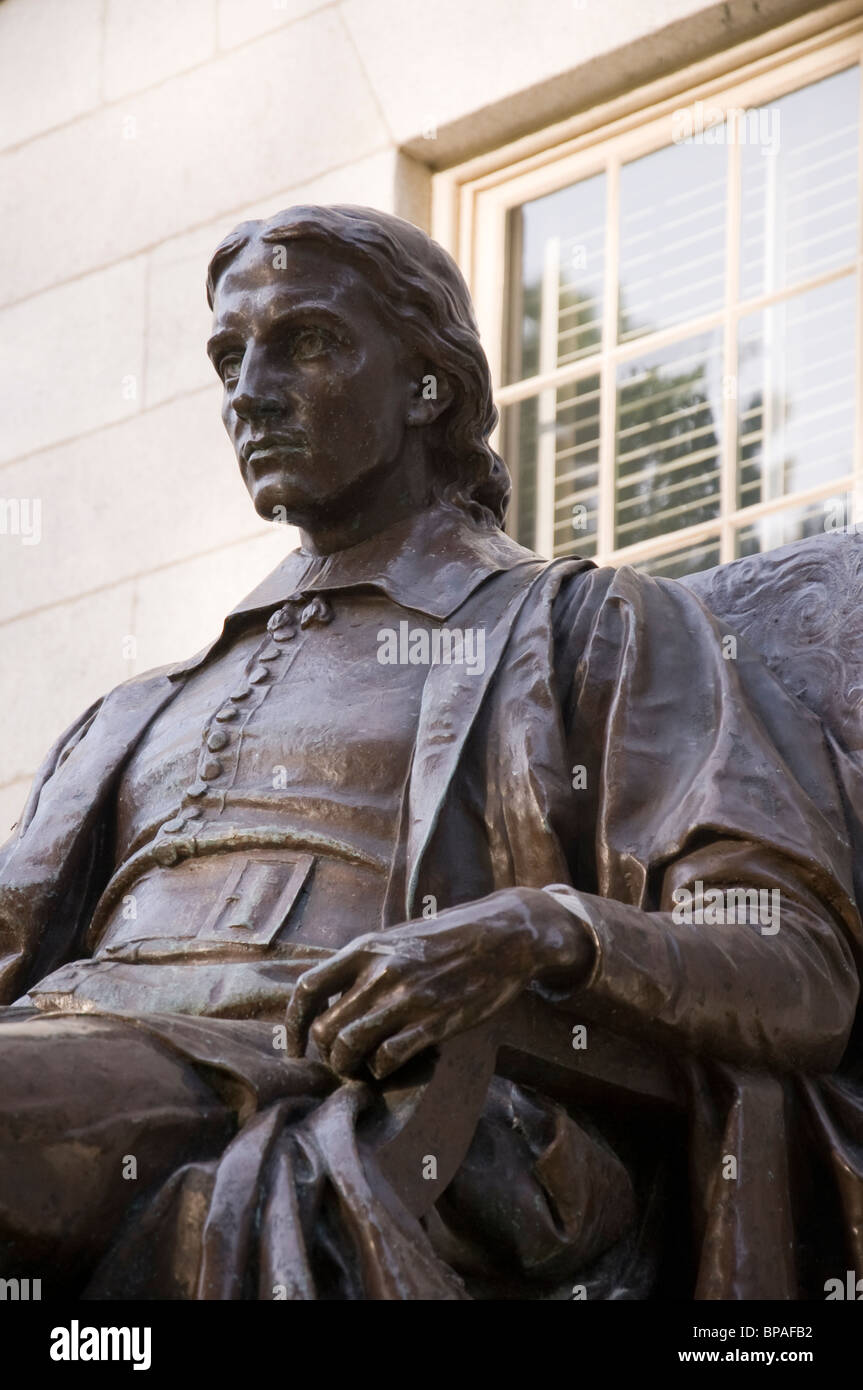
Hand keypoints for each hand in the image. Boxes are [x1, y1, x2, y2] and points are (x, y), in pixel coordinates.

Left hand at [283, 886, 592, 1078]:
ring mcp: (406, 999)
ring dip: (349, 1067)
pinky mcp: (434, 1023)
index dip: (293, 1025)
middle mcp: (380, 973)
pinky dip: (382, 1071)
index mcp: (366, 948)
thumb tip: (330, 995)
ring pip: (350, 1048)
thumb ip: (364, 963)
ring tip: (361, 1069)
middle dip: (326, 1054)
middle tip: (340, 1061)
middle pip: (325, 1028)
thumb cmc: (448, 937)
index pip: (307, 989)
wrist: (503, 936)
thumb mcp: (397, 937)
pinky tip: (390, 1067)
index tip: (296, 1046)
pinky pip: (388, 1059)